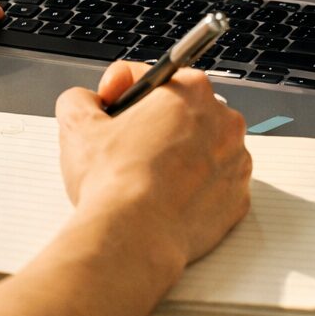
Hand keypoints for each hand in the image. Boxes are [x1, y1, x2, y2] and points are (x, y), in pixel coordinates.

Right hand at [56, 62, 250, 270]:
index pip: (152, 76)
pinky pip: (211, 186)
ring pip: (200, 149)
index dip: (121, 91)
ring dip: (174, 158)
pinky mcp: (238, 200)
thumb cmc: (114, 183)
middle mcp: (224, 121)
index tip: (109, 109)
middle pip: (180, 113)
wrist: (134, 239)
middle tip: (123, 149)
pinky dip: (191, 190)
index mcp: (191, 90)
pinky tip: (163, 200)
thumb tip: (85, 102)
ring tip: (142, 179)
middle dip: (152, 126)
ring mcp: (236, 162)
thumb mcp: (77, 124)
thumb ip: (80, 98)